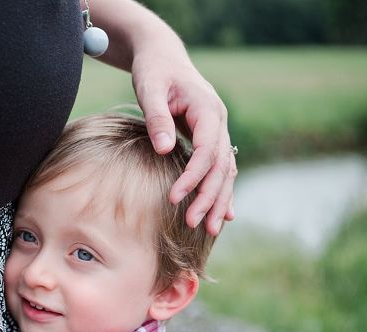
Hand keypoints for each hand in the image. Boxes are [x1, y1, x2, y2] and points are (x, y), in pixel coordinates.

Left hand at [131, 50, 236, 235]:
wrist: (163, 58)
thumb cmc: (153, 72)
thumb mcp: (149, 89)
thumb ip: (157, 118)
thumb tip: (164, 150)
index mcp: (207, 110)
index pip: (207, 151)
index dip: (193, 177)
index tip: (175, 199)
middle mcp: (219, 122)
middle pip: (220, 166)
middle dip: (209, 197)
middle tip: (194, 225)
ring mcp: (218, 131)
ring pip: (224, 171)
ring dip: (218, 200)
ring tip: (210, 230)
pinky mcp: (210, 138)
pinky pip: (220, 168)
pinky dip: (221, 191)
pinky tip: (223, 214)